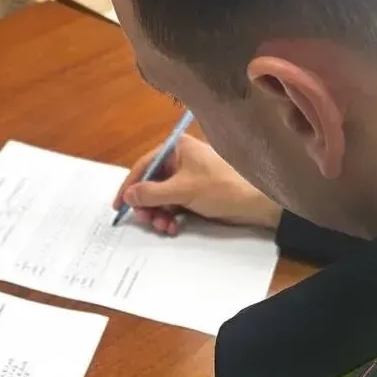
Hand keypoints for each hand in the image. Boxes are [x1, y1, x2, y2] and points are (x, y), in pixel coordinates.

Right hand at [114, 135, 280, 234]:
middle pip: (150, 183)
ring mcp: (187, 178)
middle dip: (147, 205)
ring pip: (160, 198)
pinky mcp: (193, 194)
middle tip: (147, 221)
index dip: (130, 186)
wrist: (256, 204)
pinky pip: (172, 205)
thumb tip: (128, 196)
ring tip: (164, 227)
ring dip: (158, 214)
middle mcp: (180, 160)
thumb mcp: (183, 190)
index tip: (120, 206)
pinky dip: (169, 217)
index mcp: (177, 148)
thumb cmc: (222, 187)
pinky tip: (173, 227)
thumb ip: (152, 193)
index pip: (144, 165)